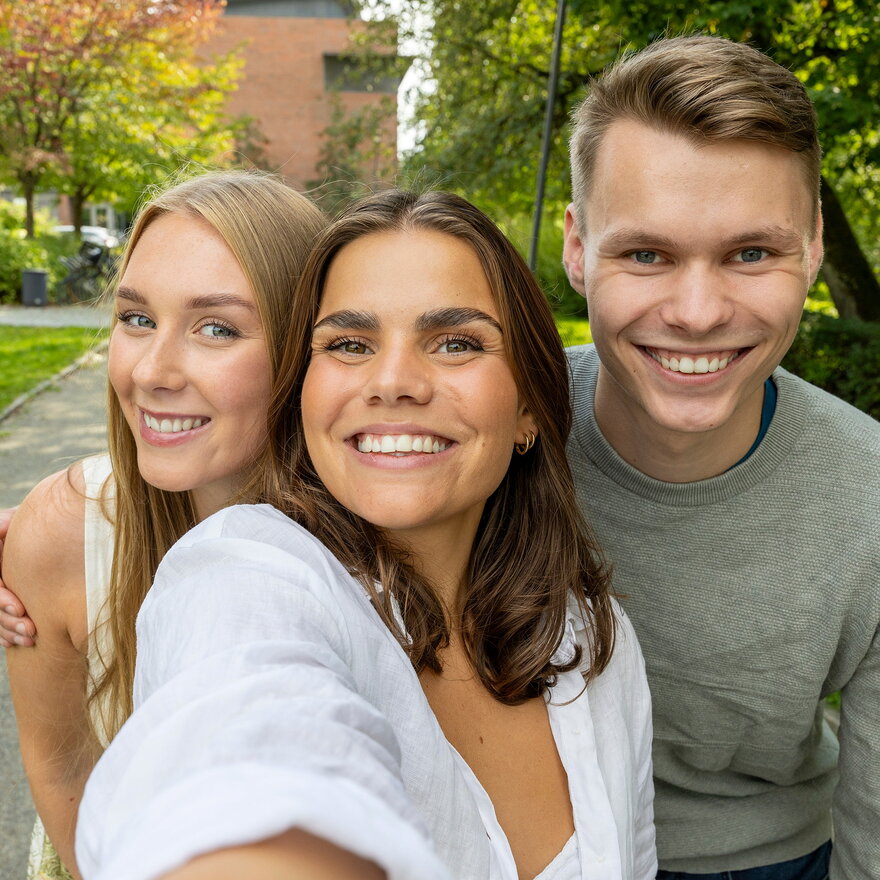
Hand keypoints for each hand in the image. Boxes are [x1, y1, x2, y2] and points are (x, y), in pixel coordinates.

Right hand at [0, 506, 34, 647]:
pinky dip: (7, 635)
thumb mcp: (16, 519)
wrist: (49, 532)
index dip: (1, 599)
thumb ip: (6, 522)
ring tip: (32, 638)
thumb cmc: (33, 523)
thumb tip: (2, 526)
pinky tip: (21, 642)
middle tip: (32, 630)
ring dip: (10, 631)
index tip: (21, 608)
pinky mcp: (4, 606)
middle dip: (7, 621)